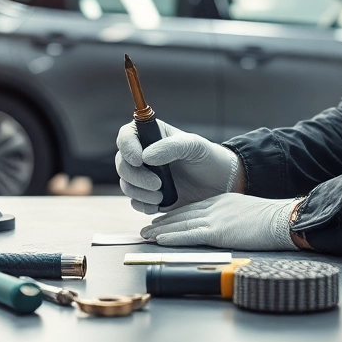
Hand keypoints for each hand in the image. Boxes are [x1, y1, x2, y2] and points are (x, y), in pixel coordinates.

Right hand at [115, 119, 239, 213]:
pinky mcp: (148, 196)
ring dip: (139, 192)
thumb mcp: (193, 146)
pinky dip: (142, 205)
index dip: (127, 147)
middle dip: (135, 176)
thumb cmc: (206, 158)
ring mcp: (144, 177)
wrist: (219, 184)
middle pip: (121, 163)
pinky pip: (135, 202)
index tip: (138, 159)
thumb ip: (171, 147)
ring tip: (160, 196)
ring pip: (126, 184)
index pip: (126, 136)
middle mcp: (142, 155)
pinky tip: (157, 205)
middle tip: (156, 184)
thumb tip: (145, 156)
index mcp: (150, 136)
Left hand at [140, 193, 297, 250]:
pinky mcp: (218, 231)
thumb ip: (233, 218)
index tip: (162, 220)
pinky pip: (190, 234)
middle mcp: (215, 206)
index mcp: (222, 201)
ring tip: (146, 235)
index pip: (192, 208)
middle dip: (163, 222)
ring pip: (181, 224)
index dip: (175, 215)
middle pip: (182, 214)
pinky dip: (173, 237)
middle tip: (146, 228)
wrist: (282, 219)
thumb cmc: (272, 220)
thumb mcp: (248, 212)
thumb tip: (229, 229)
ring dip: (161, 230)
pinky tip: (161, 240)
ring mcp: (215, 218)